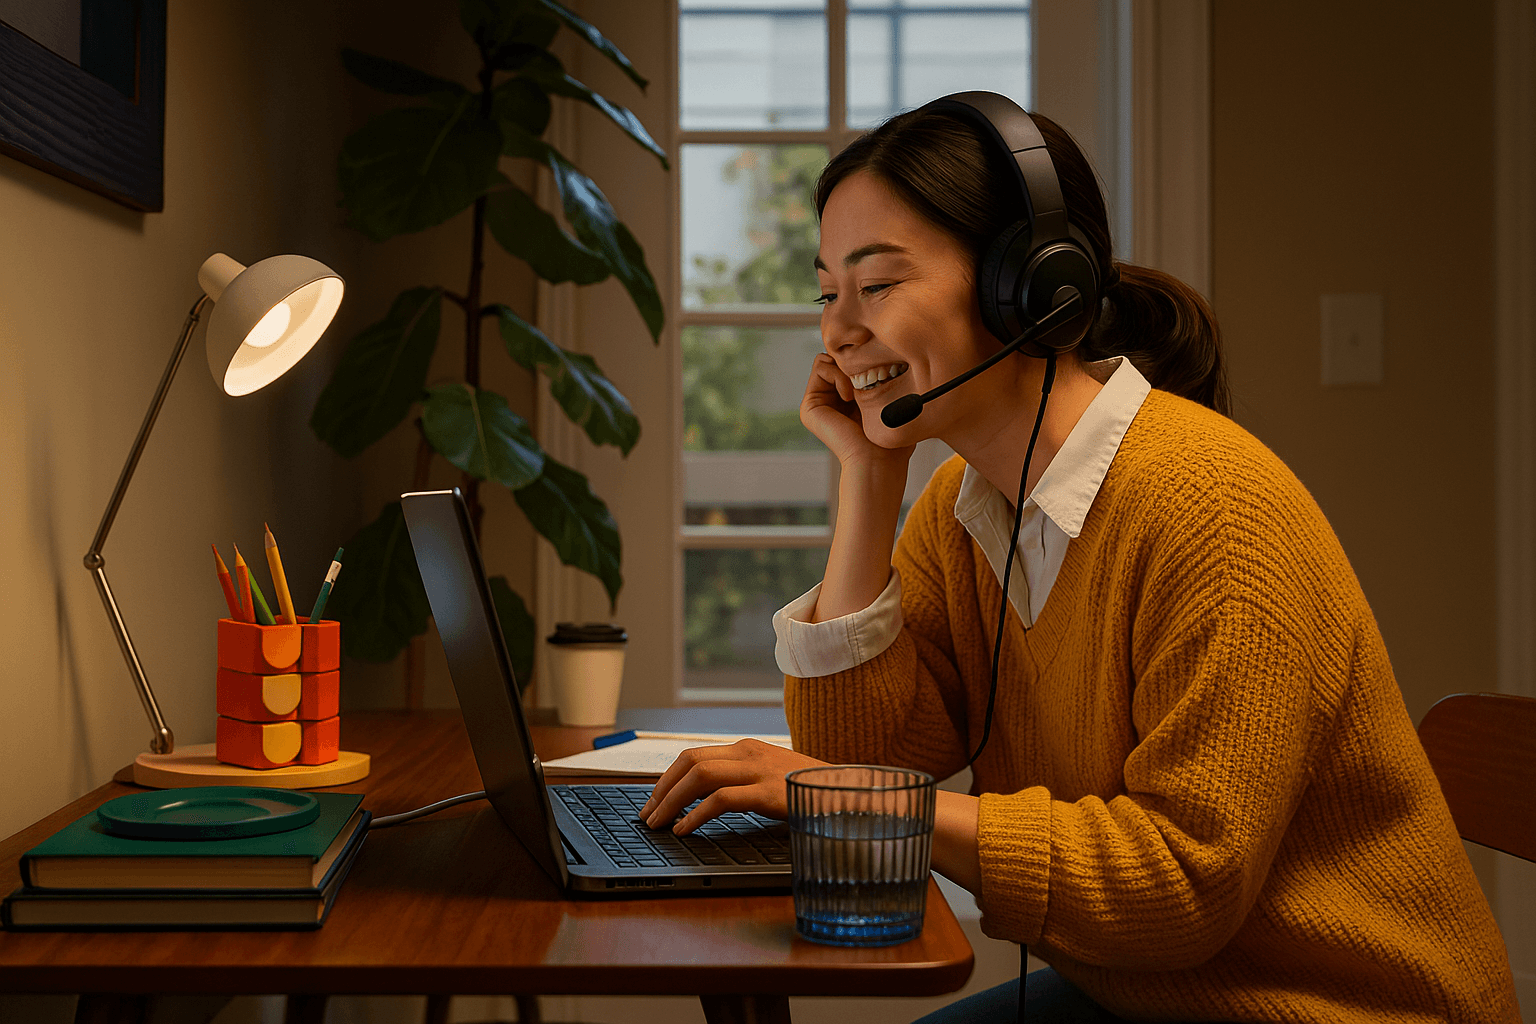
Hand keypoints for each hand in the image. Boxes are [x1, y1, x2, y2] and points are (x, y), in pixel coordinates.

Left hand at [638, 740, 826, 832]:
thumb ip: (745, 781)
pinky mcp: (768, 793)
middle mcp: (749, 754)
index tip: (654, 800)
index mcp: (748, 749)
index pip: (694, 756)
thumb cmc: (812, 791)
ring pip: (699, 776)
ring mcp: (759, 771)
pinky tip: (685, 830)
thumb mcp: (774, 778)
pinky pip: (721, 800)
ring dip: (671, 801)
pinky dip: (696, 815)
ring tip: (659, 824)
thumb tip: (708, 800)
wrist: (851, 792)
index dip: (668, 778)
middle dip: (661, 789)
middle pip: (689, 762)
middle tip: (648, 814)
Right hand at [800, 354, 912, 470]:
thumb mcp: (893, 402)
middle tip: (868, 380)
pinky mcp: (809, 406)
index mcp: (848, 401)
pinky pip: (820, 366)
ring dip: (846, 368)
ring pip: (828, 358)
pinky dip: (837, 374)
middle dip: (854, 361)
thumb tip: (887, 351)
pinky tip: (850, 396)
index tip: (880, 372)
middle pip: (838, 356)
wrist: (877, 461)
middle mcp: (831, 401)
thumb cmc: (892, 440)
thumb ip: (885, 378)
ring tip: (859, 391)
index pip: (851, 360)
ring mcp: (818, 403)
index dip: (865, 358)